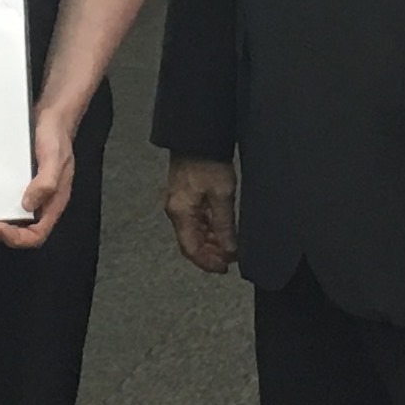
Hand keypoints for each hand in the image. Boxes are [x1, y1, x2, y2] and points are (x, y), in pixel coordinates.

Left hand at [0, 103, 78, 246]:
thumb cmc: (56, 138)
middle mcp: (34, 206)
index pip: (34, 234)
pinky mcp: (8, 187)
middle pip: (9, 231)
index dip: (15, 237)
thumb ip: (46, 182)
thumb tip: (27, 205)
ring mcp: (20, 197)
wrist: (50, 118)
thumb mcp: (55, 158)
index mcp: (49, 205)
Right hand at [161, 156, 237, 272]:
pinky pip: (195, 220)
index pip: (191, 249)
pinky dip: (208, 229)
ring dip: (210, 242)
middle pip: (190, 243)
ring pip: (193, 232)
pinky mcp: (184, 196)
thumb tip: (230, 250)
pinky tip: (222, 230)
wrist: (199, 136)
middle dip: (210, 254)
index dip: (207, 262)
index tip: (225, 267)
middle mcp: (175, 211)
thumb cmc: (208, 162)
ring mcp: (178, 203)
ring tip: (229, 246)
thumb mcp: (222, 195)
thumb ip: (225, 226)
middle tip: (230, 259)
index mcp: (180, 213)